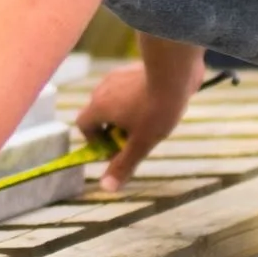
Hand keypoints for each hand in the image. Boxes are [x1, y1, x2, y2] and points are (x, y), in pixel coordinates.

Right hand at [76, 48, 202, 190]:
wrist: (175, 72)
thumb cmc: (156, 109)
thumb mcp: (141, 143)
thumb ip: (123, 164)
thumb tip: (106, 188)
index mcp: (98, 107)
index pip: (82, 124)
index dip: (95, 140)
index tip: (116, 147)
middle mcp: (102, 89)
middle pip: (99, 113)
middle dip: (114, 128)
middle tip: (137, 137)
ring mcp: (117, 76)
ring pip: (114, 100)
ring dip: (125, 113)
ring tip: (150, 120)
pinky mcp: (132, 68)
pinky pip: (127, 88)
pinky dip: (136, 98)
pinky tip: (157, 103)